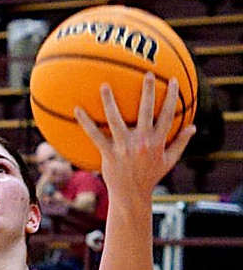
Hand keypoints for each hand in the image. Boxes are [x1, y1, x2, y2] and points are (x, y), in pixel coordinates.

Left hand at [74, 73, 195, 194]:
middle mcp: (141, 142)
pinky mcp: (108, 154)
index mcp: (156, 142)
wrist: (131, 196)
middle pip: (145, 111)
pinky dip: (86, 123)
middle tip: (147, 73)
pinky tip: (77, 109)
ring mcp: (123, 148)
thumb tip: (193, 127)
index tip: (173, 80)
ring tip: (105, 85)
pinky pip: (95, 136)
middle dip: (148, 91)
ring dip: (110, 102)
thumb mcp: (169, 161)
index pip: (167, 115)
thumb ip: (180, 143)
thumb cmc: (150, 177)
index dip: (171, 97)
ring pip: (116, 120)